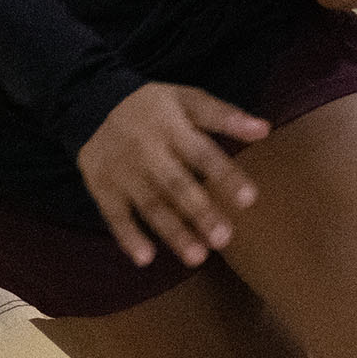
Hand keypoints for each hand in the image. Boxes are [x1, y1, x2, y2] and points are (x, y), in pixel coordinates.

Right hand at [76, 83, 267, 268]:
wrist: (91, 101)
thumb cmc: (153, 106)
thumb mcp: (187, 99)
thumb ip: (225, 115)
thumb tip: (265, 129)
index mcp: (171, 127)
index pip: (203, 154)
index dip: (226, 176)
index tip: (250, 200)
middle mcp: (146, 151)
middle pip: (176, 185)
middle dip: (200, 213)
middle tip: (224, 239)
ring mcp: (122, 171)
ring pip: (150, 205)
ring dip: (172, 232)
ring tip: (196, 256)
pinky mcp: (101, 187)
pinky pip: (114, 215)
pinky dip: (127, 236)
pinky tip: (145, 258)